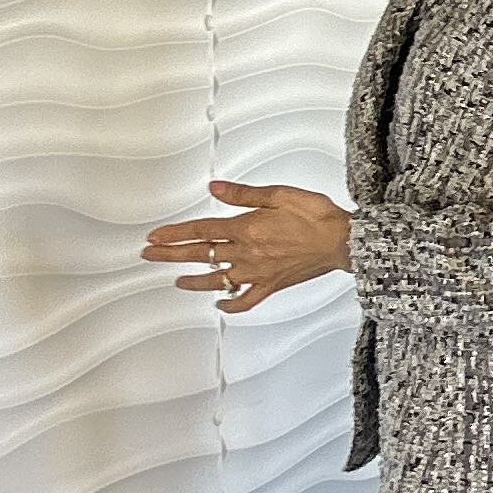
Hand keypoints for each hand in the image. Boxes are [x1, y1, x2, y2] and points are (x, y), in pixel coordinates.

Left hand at [142, 179, 352, 312]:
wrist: (342, 241)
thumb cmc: (316, 216)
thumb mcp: (278, 194)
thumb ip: (242, 194)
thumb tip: (214, 188)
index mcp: (246, 228)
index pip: (200, 230)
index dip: (174, 234)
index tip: (154, 236)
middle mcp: (247, 253)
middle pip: (201, 254)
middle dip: (171, 255)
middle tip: (150, 256)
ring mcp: (257, 272)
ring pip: (216, 280)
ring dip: (193, 280)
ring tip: (177, 280)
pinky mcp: (271, 285)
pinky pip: (245, 300)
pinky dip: (229, 304)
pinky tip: (219, 304)